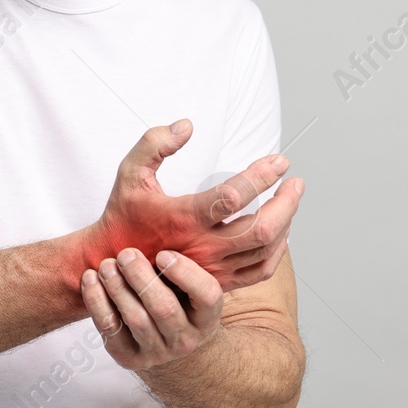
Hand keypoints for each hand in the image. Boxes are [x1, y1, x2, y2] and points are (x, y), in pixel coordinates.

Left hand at [81, 248, 221, 370]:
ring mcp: (158, 352)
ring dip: (118, 288)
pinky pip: (110, 330)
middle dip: (142, 278)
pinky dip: (97, 302)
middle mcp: (187, 339)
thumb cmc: (176, 295)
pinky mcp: (129, 357)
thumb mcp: (190, 279)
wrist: (163, 337)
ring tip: (106, 264)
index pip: (206, 295)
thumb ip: (186, 253)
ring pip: (136, 319)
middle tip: (126, 254)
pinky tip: (91, 279)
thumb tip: (170, 202)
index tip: (164, 253)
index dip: (185, 273)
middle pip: (164, 309)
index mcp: (208, 316)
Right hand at [83, 120, 303, 292]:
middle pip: (260, 229)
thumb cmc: (125, 214)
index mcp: (183, 218)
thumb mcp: (130, 172)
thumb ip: (155, 143)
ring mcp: (212, 268)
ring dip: (286, 223)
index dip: (261, 176)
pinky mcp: (218, 281)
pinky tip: (281, 230)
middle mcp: (202, 247)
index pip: (233, 196)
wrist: (114, 263)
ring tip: (290, 199)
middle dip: (286, 202)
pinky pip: (260, 270)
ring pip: (265, 250)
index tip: (279, 161)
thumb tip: (188, 126)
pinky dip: (278, 250)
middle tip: (294, 181)